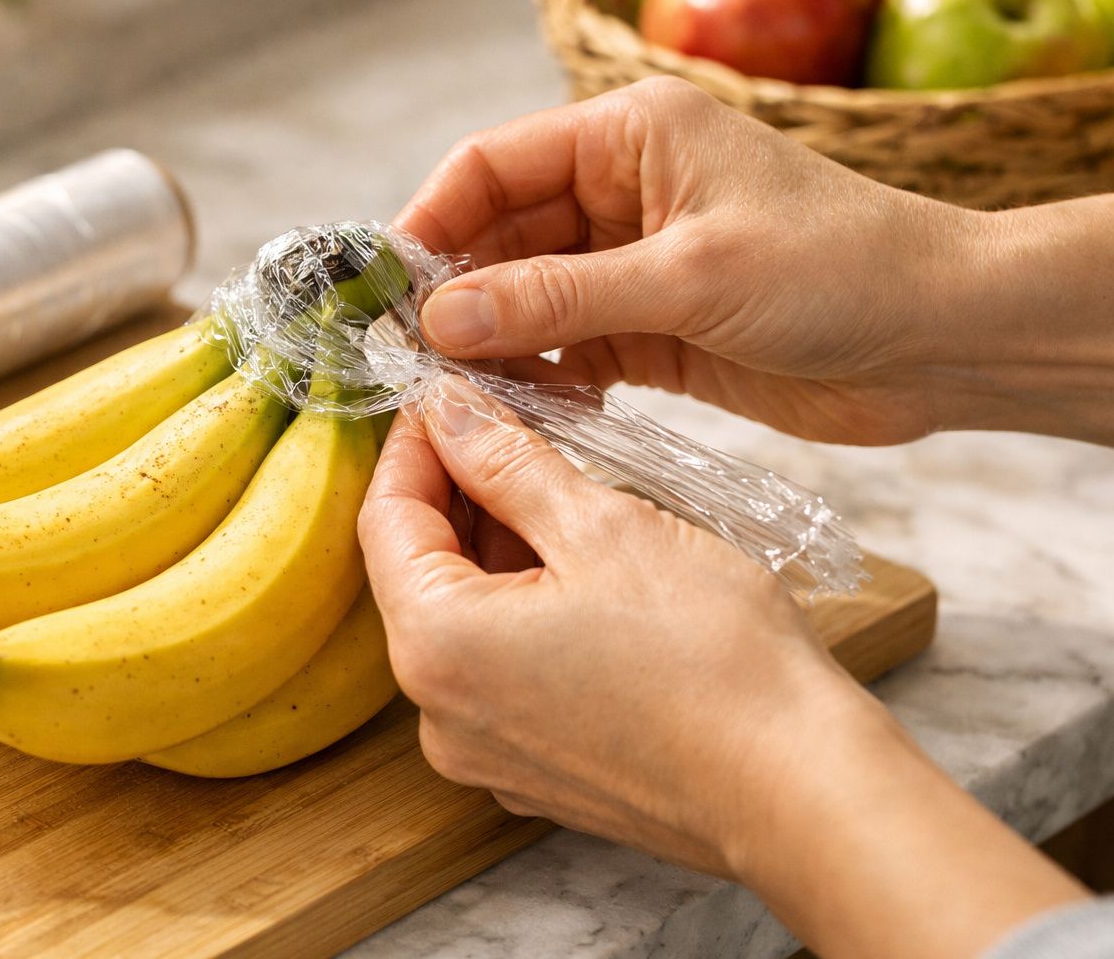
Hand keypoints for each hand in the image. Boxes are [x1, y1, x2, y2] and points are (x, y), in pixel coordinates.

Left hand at [358, 378, 1088, 958]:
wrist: (801, 789)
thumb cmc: (713, 660)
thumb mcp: (601, 526)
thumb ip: (506, 461)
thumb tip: (449, 412)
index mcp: (435, 647)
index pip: (385, 518)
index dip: (415, 444)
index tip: (449, 397)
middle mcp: (439, 713)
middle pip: (419, 570)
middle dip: (459, 491)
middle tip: (511, 425)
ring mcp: (485, 751)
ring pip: (465, 618)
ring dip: (497, 547)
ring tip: (560, 487)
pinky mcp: (535, 768)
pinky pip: (502, 667)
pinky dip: (525, 608)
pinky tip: (582, 567)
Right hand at [396, 77, 1113, 445]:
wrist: (943, 339)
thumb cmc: (839, 270)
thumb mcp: (688, 276)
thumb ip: (559, 296)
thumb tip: (442, 317)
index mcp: (629, 135)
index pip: (494, 164)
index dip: (430, 221)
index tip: (382, 289)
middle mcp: (622, 190)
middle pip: (500, 235)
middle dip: (456, 296)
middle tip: (411, 361)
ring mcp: (634, 263)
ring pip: (527, 299)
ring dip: (494, 345)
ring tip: (462, 396)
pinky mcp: (652, 328)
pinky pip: (567, 348)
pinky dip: (543, 379)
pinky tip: (531, 413)